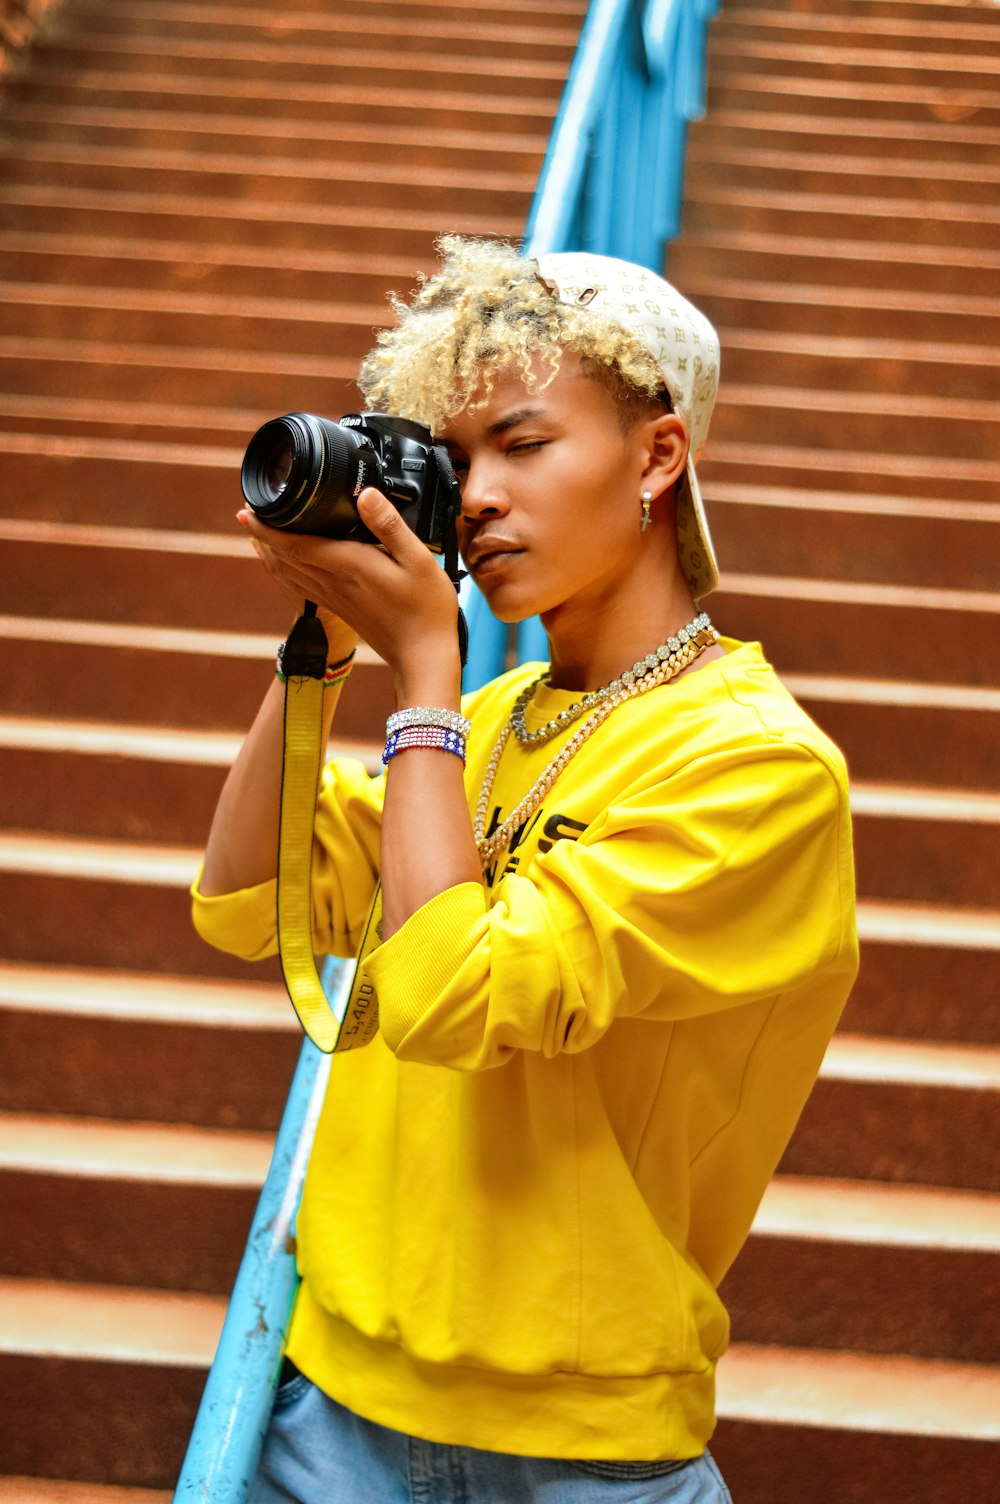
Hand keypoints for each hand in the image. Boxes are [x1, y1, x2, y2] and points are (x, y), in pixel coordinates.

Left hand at [238, 489, 461, 692]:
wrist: (422, 656)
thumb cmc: (425, 609)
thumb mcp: (418, 560)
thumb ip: (389, 525)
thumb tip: (365, 494)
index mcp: (348, 566)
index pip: (295, 544)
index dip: (268, 527)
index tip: (248, 509)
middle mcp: (333, 582)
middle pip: (285, 556)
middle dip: (263, 533)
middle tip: (247, 509)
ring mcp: (333, 598)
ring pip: (289, 572)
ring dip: (269, 552)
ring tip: (257, 532)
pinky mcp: (339, 608)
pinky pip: (300, 586)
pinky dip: (284, 571)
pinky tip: (284, 564)